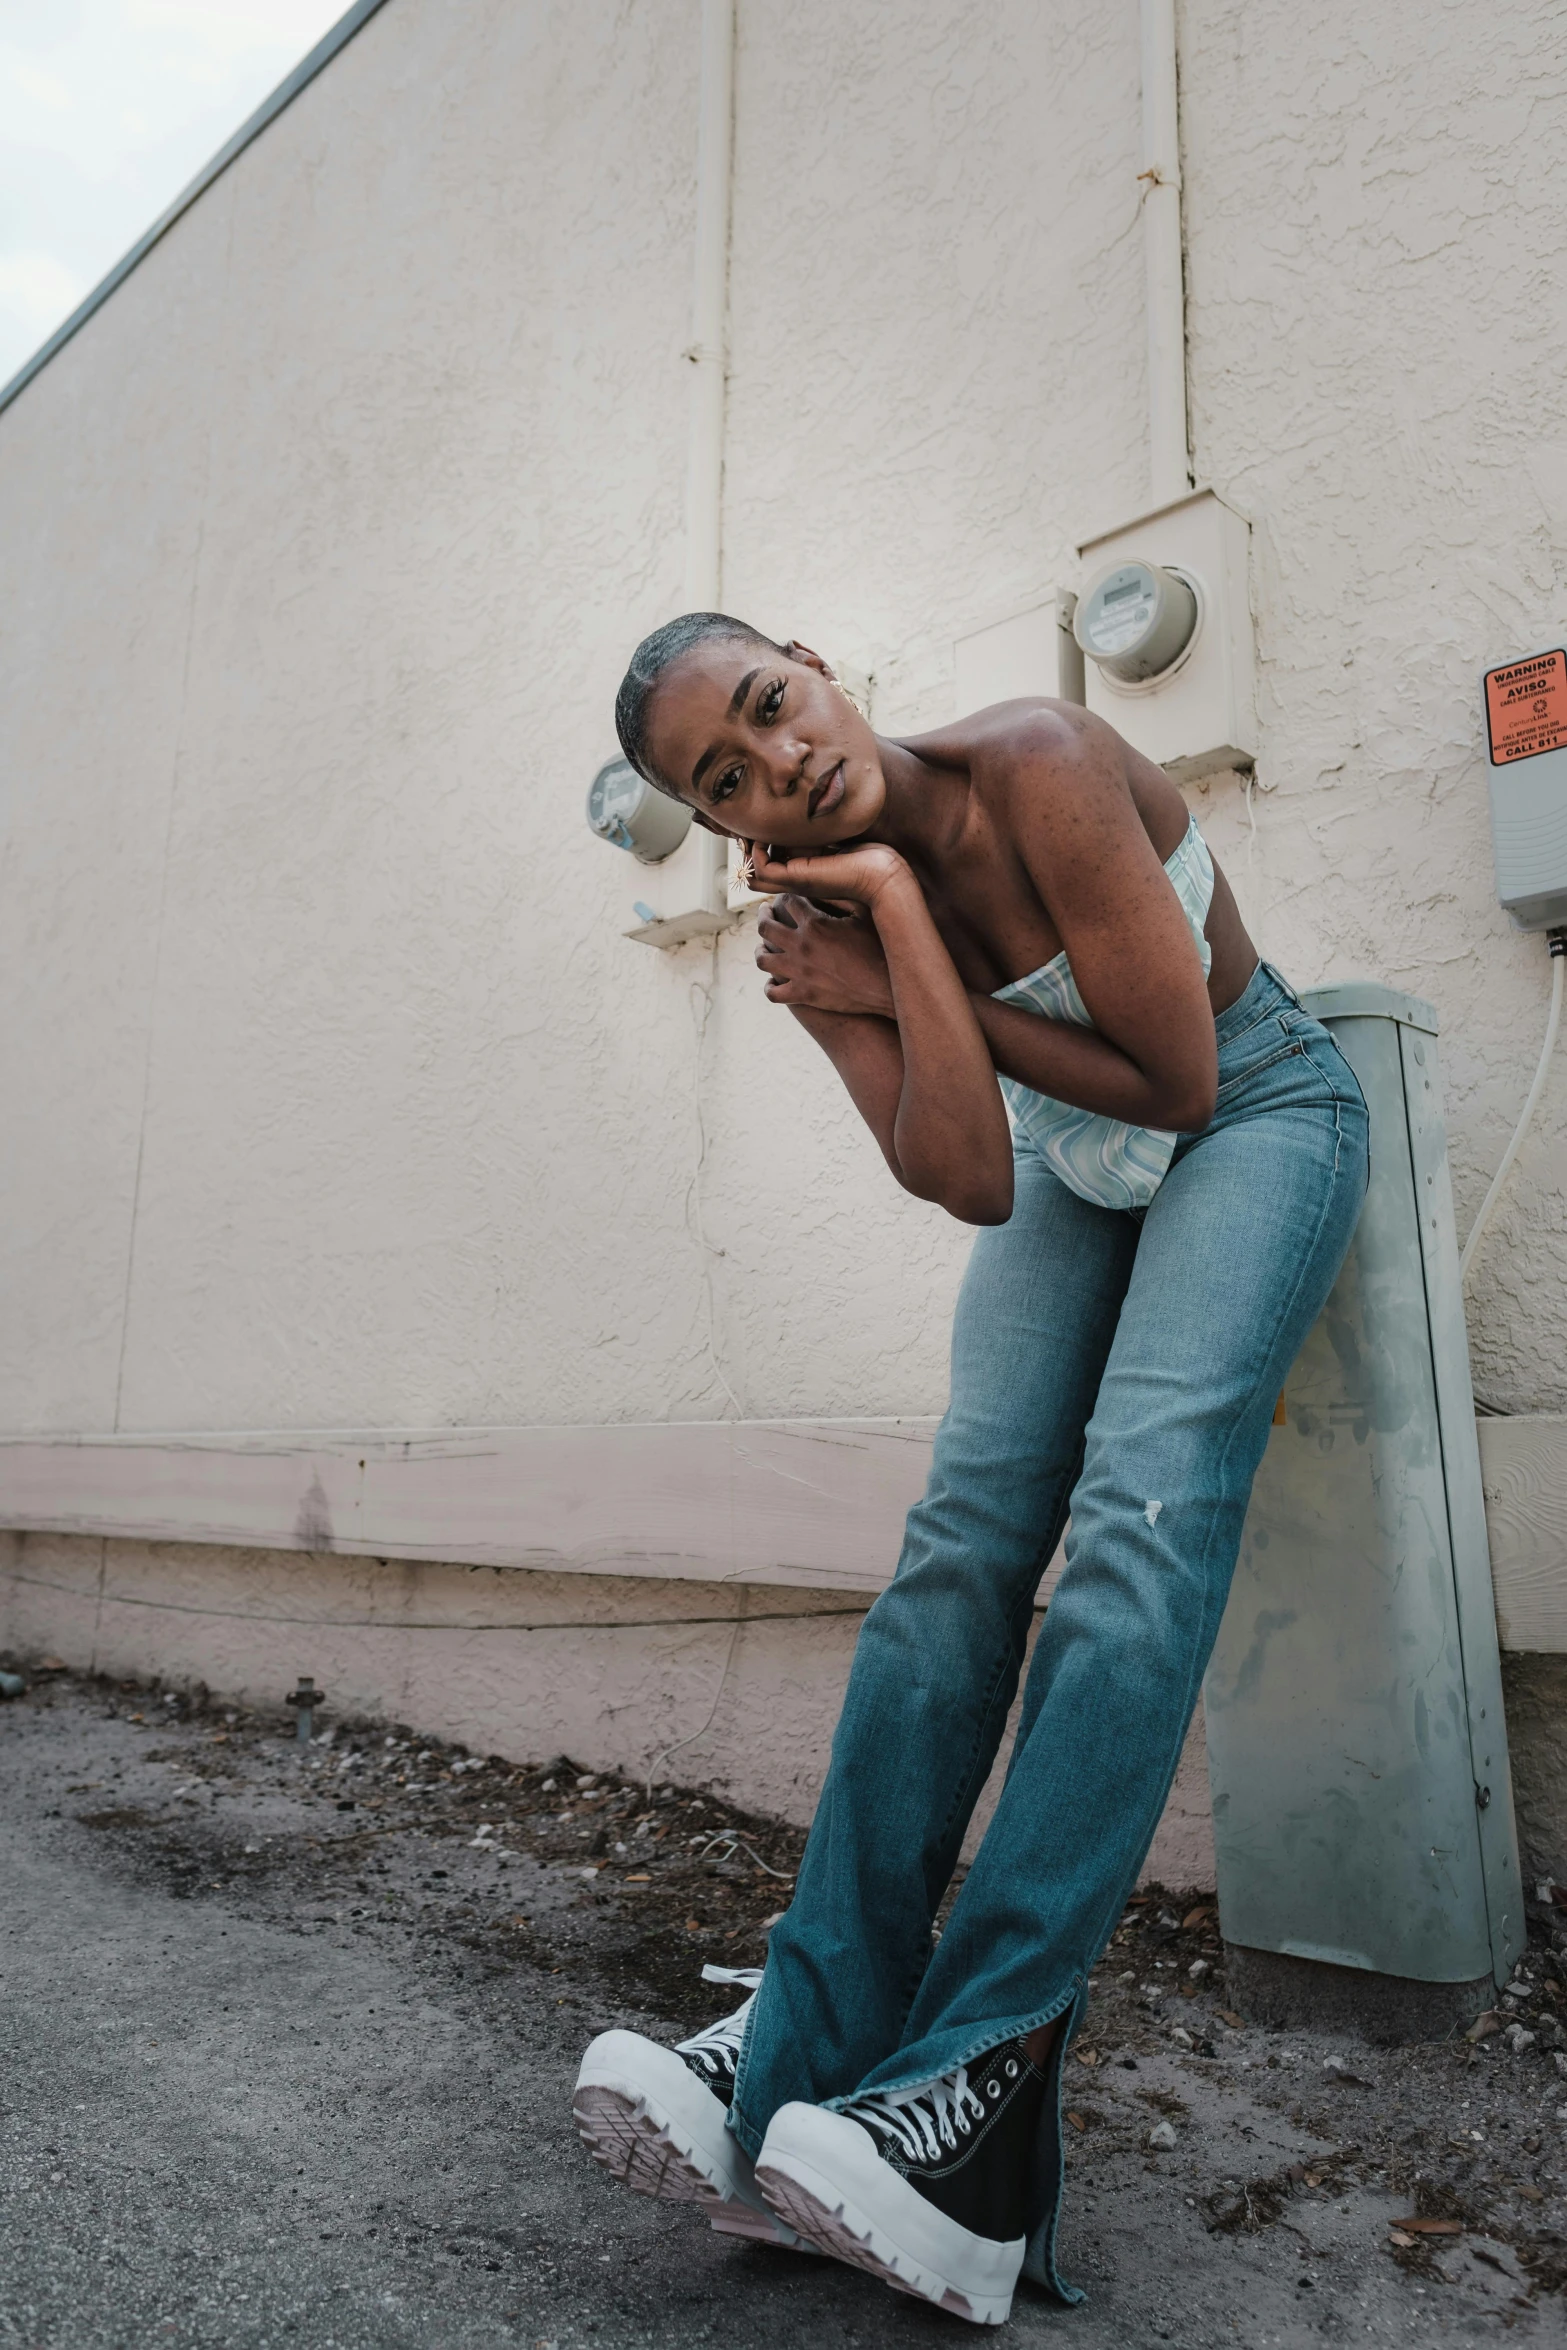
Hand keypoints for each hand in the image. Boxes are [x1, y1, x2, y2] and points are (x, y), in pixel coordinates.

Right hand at [746, 838, 910, 909]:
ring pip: (753, 875)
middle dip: (749, 850)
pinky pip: (761, 869)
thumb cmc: (872, 858)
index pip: (770, 867)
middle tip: (755, 830)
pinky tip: (770, 837)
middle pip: (755, 875)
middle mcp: (796, 879)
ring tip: (758, 831)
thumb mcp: (838, 838)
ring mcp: (795, 881)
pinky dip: (757, 852)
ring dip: (750, 850)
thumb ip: (822, 831)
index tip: (766, 826)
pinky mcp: (797, 878)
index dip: (761, 847)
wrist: (884, 876)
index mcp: (806, 872)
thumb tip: (809, 807)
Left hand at [755, 894, 896, 1017]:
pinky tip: (775, 981)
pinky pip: (773, 992)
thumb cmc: (882, 947)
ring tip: (764, 946)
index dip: (786, 895)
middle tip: (766, 912)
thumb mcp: (866, 913)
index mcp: (815, 923)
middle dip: (764, 915)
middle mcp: (800, 946)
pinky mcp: (803, 995)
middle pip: (766, 926)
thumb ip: (843, 894)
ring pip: (762, 959)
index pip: (787, 900)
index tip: (788, 896)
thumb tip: (829, 880)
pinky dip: (771, 986)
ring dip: (761, 949)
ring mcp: (798, 972)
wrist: (889, 988)